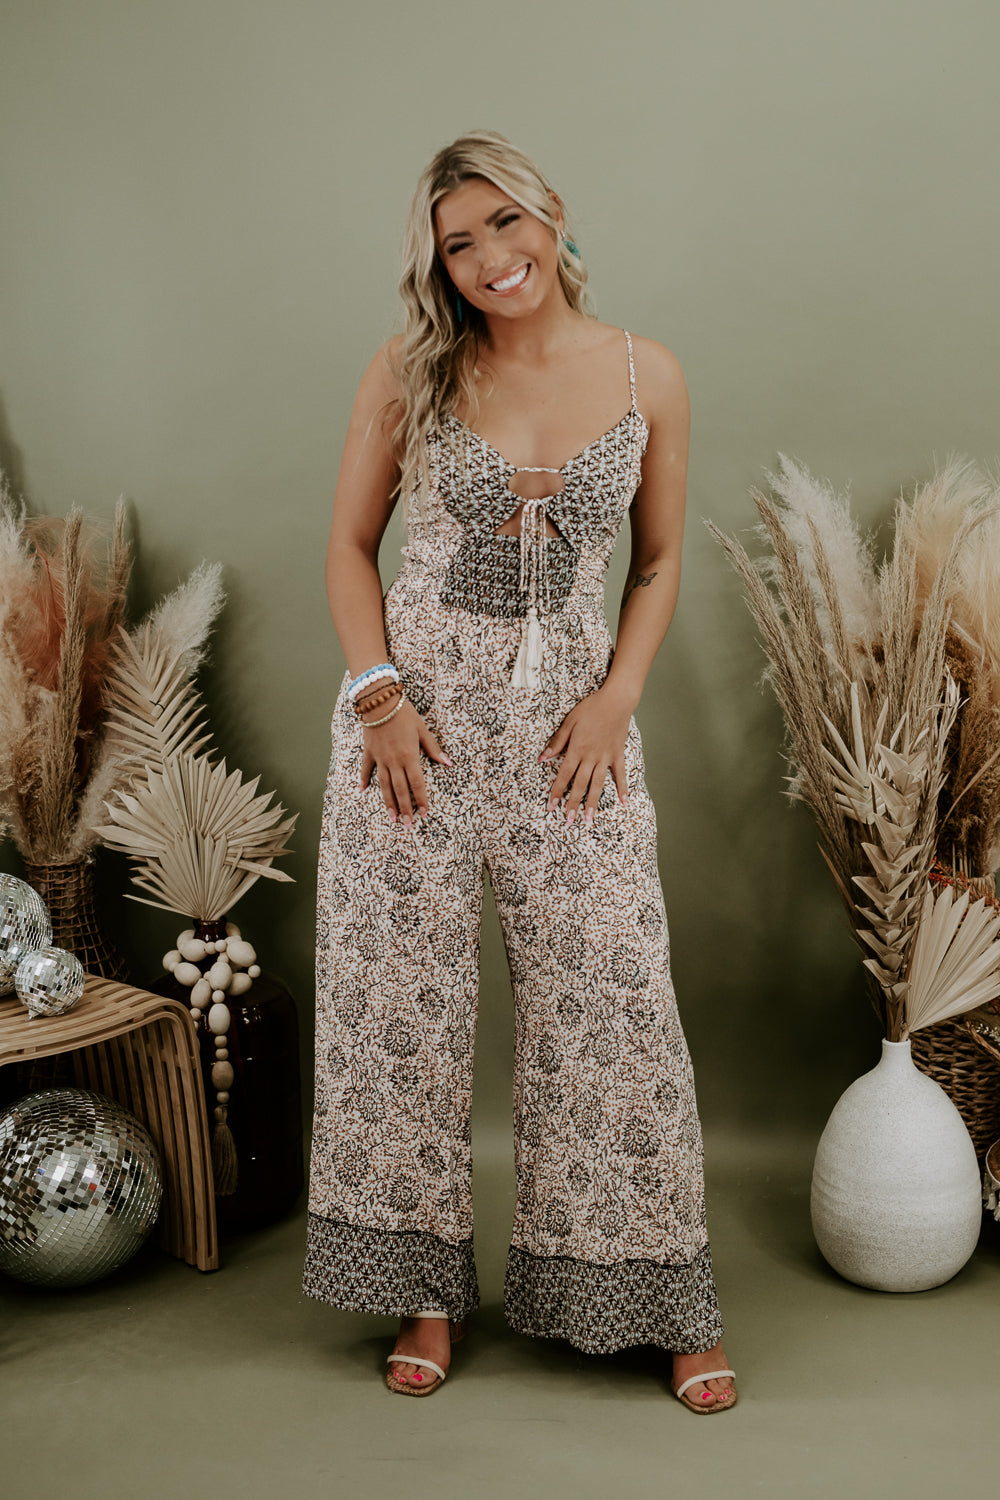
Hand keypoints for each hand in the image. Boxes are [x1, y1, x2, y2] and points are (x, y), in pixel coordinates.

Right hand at [359, 696, 452, 827]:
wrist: (379, 701)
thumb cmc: (404, 713)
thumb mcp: (422, 729)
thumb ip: (434, 749)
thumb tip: (448, 763)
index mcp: (410, 756)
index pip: (417, 784)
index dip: (421, 800)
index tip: (424, 814)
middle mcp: (394, 761)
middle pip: (400, 790)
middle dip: (405, 809)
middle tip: (408, 825)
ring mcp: (380, 758)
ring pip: (384, 786)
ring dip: (388, 803)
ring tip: (392, 818)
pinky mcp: (368, 752)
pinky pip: (366, 770)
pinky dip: (364, 781)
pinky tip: (362, 791)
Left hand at [539, 684, 631, 824]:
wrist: (616, 700)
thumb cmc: (591, 708)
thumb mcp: (569, 721)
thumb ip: (557, 741)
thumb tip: (543, 758)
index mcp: (577, 749)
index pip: (564, 775)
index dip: (556, 792)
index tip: (551, 807)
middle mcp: (591, 757)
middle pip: (580, 784)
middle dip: (573, 804)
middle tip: (569, 821)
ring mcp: (606, 758)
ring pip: (598, 784)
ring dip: (593, 803)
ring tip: (589, 820)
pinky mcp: (618, 755)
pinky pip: (620, 775)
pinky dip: (622, 789)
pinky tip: (624, 803)